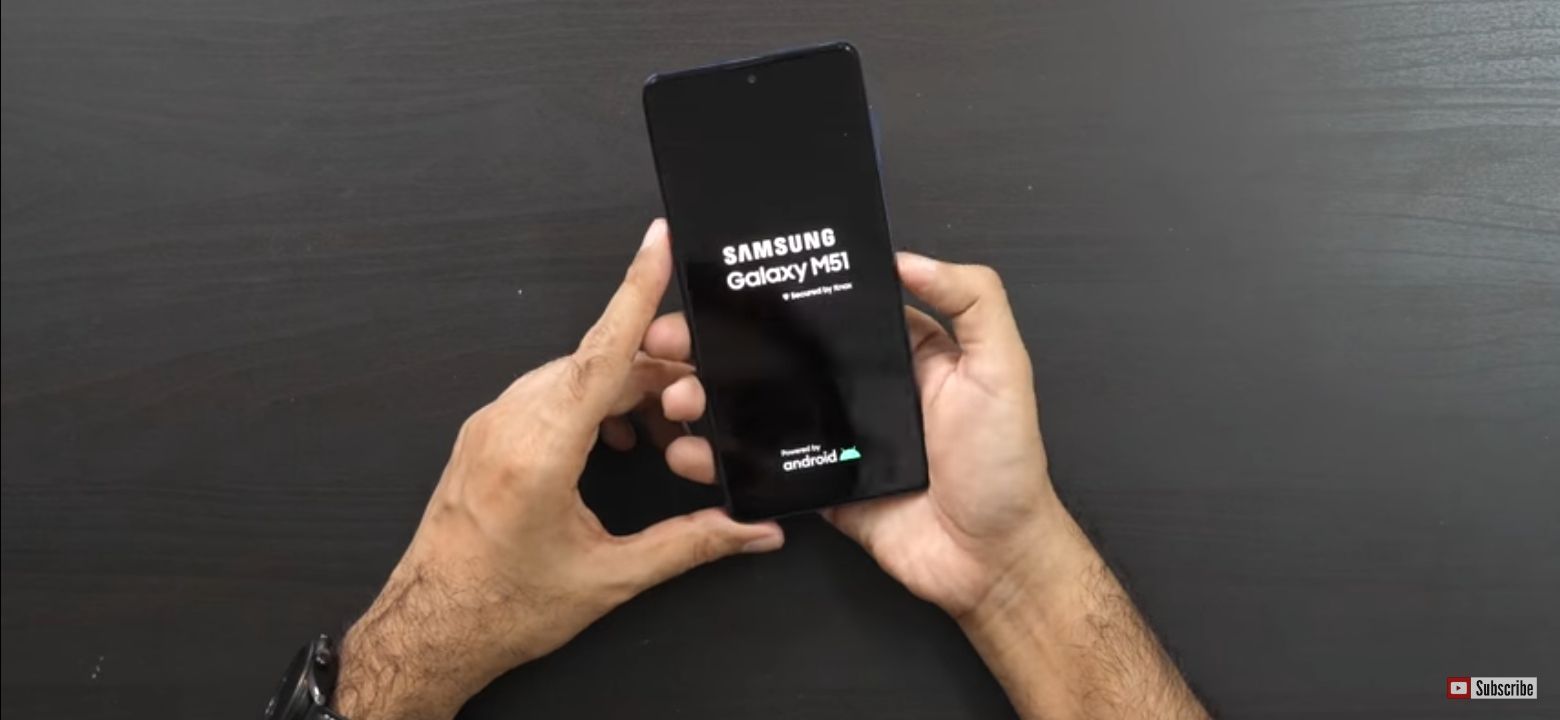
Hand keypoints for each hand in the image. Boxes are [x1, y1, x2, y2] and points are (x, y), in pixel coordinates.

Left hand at [334, 220, 784, 719]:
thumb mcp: (609, 578)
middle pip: (599, 361)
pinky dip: (592, 402)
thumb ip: (690, 545)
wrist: (429, 631)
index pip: (601, 351)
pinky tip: (617, 437)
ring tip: (663, 430)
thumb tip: (751, 531)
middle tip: (700, 402)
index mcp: (539, 451)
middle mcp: (509, 423)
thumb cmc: (500, 608)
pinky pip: (548, 392)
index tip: (659, 242)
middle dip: (658, 371)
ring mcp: (491, 423)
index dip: (636, 291)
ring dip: (625, 389)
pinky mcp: (484, 432)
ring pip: (574, 374)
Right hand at [644, 250, 1205, 718]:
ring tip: (680, 397)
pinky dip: (724, 459)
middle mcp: (862, 387)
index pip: (831, 307)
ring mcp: (836, 435)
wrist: (991, 558)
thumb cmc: (1006, 466)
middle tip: (675, 339)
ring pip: (761, 407)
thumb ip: (972, 300)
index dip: (778, 294)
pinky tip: (694, 452)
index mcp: (900, 351)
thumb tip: (909, 257)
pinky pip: (764, 465)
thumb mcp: (1003, 368)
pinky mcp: (820, 482)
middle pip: (780, 354)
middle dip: (722, 345)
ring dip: (712, 398)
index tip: (727, 282)